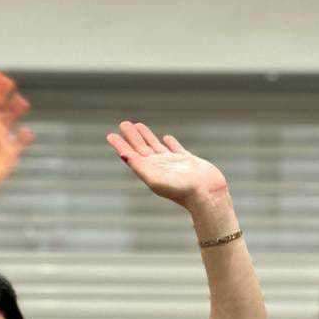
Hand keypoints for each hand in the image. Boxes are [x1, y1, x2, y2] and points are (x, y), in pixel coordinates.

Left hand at [105, 122, 228, 211]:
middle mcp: (159, 167)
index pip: (131, 155)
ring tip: (138, 125)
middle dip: (132, 137)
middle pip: (141, 148)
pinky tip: (166, 138)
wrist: (207, 194)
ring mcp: (174, 163)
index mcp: (149, 171)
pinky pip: (176, 148)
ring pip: (156, 146)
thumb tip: (124, 155)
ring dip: (146, 136)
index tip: (111, 135)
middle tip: (124, 124)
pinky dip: (170, 142)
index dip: (120, 145)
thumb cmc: (182, 190)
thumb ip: (139, 167)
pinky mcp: (188, 160)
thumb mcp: (156, 180)